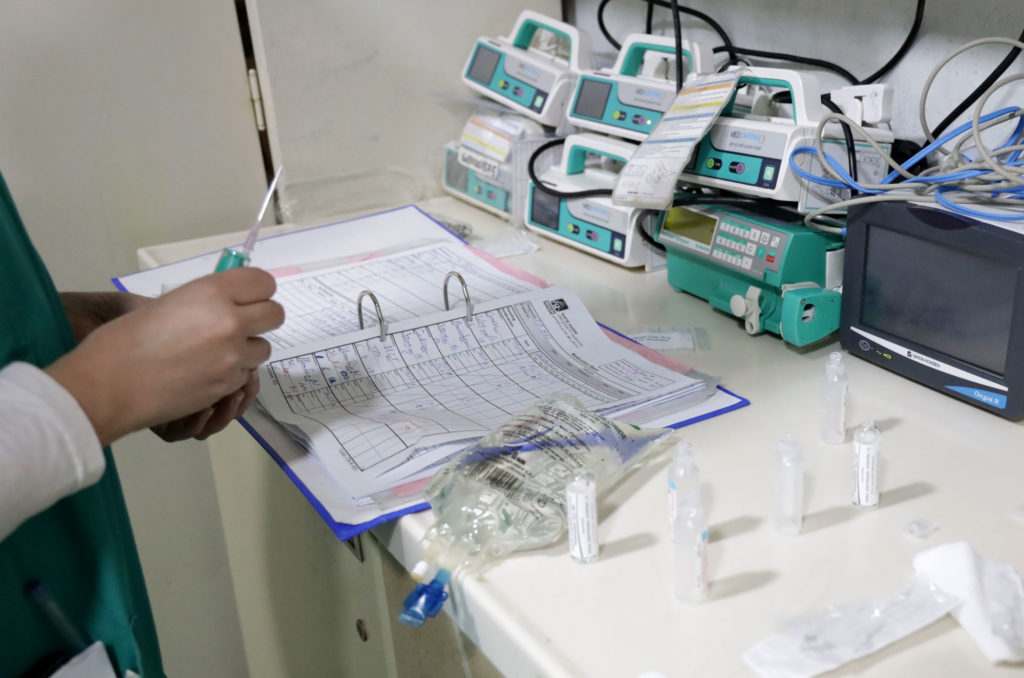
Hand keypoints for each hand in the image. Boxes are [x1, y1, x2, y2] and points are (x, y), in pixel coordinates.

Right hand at [46, 268, 284, 445]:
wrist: (108, 385)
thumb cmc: (124, 339)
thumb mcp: (168, 304)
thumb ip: (205, 301)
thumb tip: (227, 302)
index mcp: (212, 292)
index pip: (264, 282)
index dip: (258, 290)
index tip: (246, 298)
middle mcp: (230, 320)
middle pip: (275, 314)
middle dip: (261, 319)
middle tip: (241, 325)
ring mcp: (232, 355)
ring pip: (264, 347)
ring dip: (247, 349)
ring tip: (217, 352)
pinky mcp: (228, 384)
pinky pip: (245, 374)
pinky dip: (232, 373)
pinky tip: (206, 373)